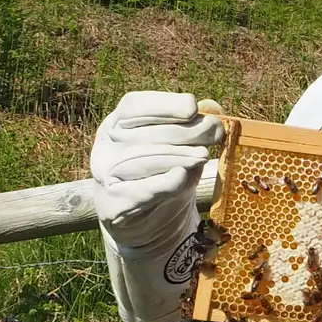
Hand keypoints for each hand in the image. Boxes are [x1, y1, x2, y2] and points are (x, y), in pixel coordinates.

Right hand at [91, 91, 223, 253]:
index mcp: (117, 122)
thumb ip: (192, 123)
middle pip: (146, 134)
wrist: (147, 217)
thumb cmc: (163, 168)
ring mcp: (106, 176)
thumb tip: (211, 107)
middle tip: (215, 132)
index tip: (193, 107)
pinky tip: (181, 176)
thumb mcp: (177, 142)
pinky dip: (164, 183)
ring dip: (180, 156)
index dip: (164, 104)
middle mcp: (106, 146)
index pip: (134, 106)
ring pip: (145, 161)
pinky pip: (143, 191)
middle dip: (185, 132)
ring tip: (204, 155)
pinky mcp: (114, 205)